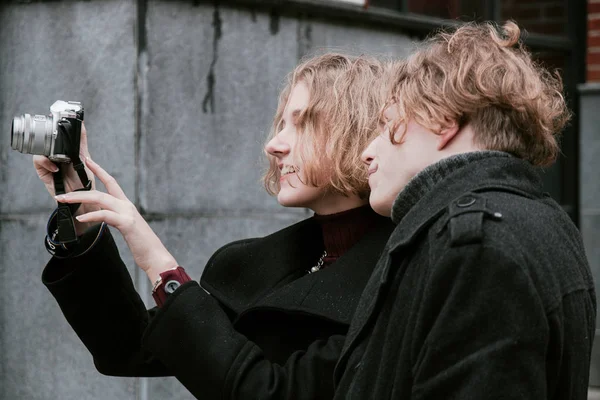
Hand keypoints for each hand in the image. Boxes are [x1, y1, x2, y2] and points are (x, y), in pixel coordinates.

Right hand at [33, 123, 99, 233]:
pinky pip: (38, 162)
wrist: (82, 200)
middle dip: (49, 138)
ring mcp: (49, 164)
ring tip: (59, 159)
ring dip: (48, 153)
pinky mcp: (44, 173)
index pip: (58, 137)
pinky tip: (55, 168)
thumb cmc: (85, 181)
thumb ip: (81, 143)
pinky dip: (45, 163)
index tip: (59, 119)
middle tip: (56, 136)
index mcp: (66, 151)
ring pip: (40, 150)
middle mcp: (56, 156)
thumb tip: (81, 125)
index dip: (55, 129)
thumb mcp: (85, 159)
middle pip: (47, 142)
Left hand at [54, 157, 177, 281]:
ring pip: (100, 199)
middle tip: (61, 194)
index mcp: (126, 205)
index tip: (88, 161)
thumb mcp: (127, 228)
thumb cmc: (142, 244)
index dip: (100, 170)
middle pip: (101, 191)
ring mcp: (127, 213)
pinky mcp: (127, 223)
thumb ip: (116, 219)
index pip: (112, 182)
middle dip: (79, 191)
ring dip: (80, 199)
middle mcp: (127, 206)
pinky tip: (81, 217)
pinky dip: (91, 214)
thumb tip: (103, 218)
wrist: (156, 256)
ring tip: (65, 201)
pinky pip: (105, 215)